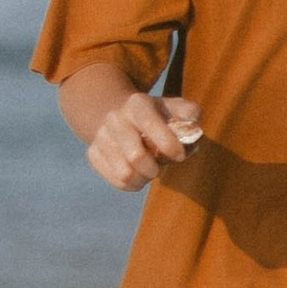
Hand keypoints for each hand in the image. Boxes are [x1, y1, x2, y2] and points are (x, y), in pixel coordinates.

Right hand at [83, 91, 201, 191]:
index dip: (169, 145)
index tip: (180, 155)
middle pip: (135, 156)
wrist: (121, 116)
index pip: (151, 125)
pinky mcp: (93, 154)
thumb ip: (189, 112)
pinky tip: (139, 173)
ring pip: (125, 173)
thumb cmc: (156, 116)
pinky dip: (134, 184)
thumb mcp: (174, 107)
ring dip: (144, 178)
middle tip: (162, 165)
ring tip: (151, 170)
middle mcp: (115, 118)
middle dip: (155, 167)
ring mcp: (101, 137)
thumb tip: (193, 123)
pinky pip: (117, 181)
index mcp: (137, 104)